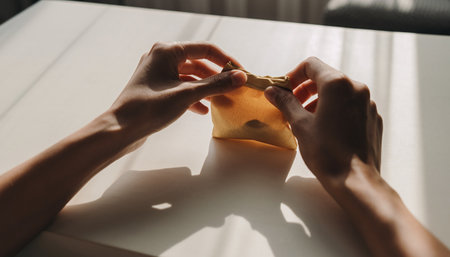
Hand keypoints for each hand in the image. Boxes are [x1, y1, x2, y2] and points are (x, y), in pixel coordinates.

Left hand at [109, 41, 246, 141]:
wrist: (121, 129)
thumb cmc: (149, 108)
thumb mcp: (186, 95)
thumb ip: (215, 85)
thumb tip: (240, 77)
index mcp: (167, 51)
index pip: (205, 49)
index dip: (225, 61)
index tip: (241, 73)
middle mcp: (161, 58)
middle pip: (198, 63)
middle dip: (216, 77)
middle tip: (233, 88)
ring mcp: (157, 73)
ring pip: (190, 77)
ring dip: (206, 88)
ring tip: (221, 100)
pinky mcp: (156, 89)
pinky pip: (180, 87)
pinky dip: (193, 96)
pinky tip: (203, 110)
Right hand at [264, 57, 381, 188]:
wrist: (355, 180)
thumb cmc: (326, 152)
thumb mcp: (300, 124)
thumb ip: (286, 102)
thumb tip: (273, 91)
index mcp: (337, 84)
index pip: (311, 65)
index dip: (294, 75)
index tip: (285, 90)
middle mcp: (356, 88)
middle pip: (326, 77)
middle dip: (305, 89)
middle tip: (291, 105)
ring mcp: (368, 103)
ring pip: (339, 92)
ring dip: (319, 99)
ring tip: (306, 119)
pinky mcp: (373, 118)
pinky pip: (351, 105)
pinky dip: (335, 110)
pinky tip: (326, 129)